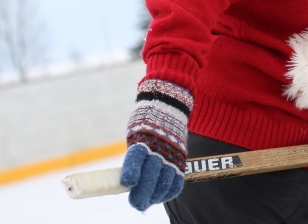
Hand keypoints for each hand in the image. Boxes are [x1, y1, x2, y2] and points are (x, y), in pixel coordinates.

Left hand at [121, 79, 192, 211]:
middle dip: (142, 193)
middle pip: (151, 175)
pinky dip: (169, 191)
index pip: (137, 158)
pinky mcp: (181, 158)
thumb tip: (126, 182)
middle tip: (136, 204)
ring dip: (155, 195)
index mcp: (143, 138)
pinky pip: (178, 181)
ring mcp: (172, 153)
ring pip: (165, 182)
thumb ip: (133, 156)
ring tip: (147, 201)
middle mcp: (158, 147)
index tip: (128, 182)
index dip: (132, 172)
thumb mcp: (135, 131)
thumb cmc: (146, 121)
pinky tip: (161, 195)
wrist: (169, 103)